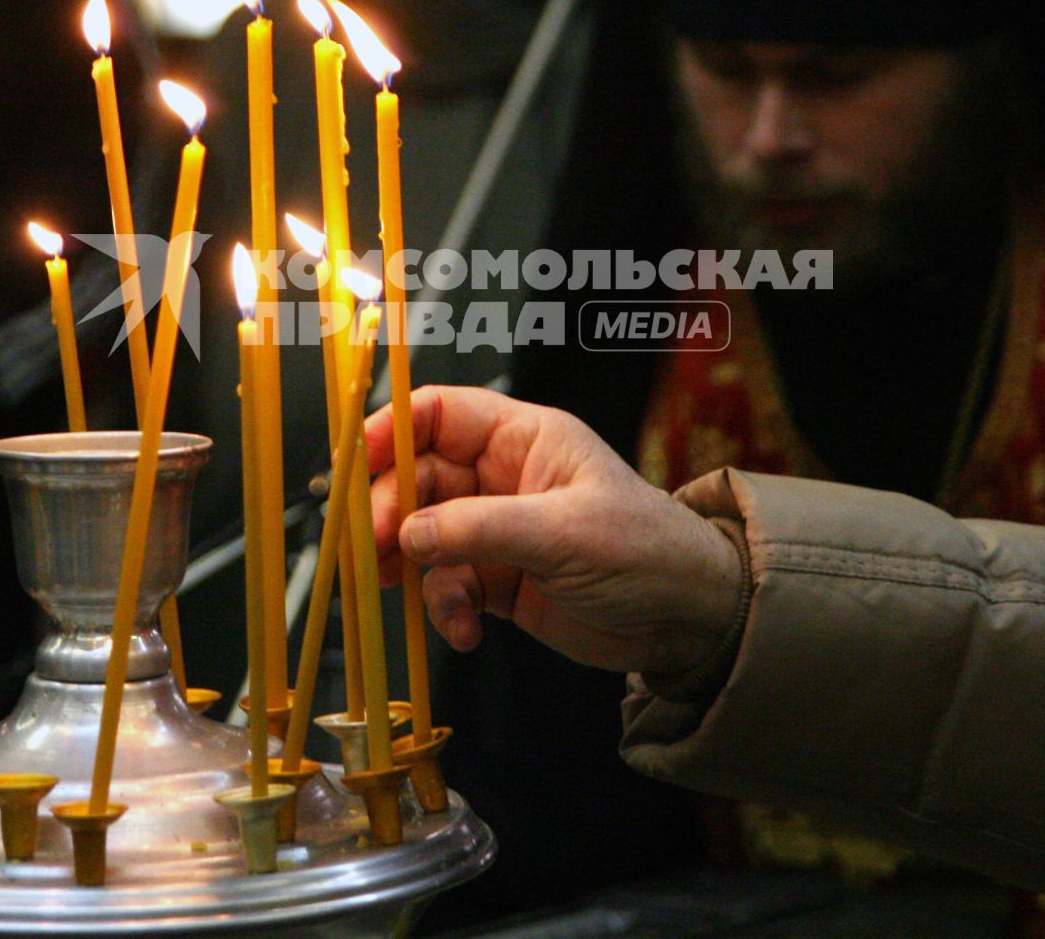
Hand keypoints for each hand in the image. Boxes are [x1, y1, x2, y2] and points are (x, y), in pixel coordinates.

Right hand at [366, 387, 742, 677]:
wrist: (689, 622)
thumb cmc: (649, 552)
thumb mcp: (565, 533)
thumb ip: (480, 529)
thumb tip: (408, 532)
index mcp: (525, 439)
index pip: (439, 414)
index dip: (391, 431)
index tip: (355, 464)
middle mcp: (503, 478)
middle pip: (416, 479)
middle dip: (390, 513)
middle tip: (374, 549)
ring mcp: (496, 530)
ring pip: (422, 536)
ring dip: (411, 568)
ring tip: (406, 594)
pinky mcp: (497, 580)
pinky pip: (445, 585)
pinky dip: (444, 608)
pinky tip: (465, 631)